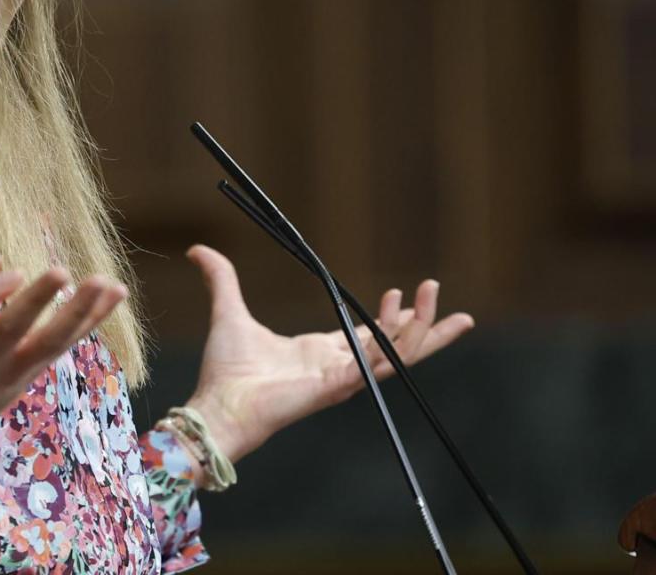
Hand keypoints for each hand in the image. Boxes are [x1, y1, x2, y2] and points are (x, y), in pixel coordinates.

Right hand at [0, 253, 127, 508]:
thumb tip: (16, 275)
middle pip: (12, 334)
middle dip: (36, 302)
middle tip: (60, 271)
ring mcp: (11, 374)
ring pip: (49, 344)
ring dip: (78, 312)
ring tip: (104, 282)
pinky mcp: (32, 375)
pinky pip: (64, 345)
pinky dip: (92, 318)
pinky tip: (116, 292)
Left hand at [180, 244, 473, 467]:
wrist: (217, 406)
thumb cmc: (225, 371)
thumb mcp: (230, 311)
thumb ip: (222, 278)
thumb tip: (199, 249)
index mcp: (324, 352)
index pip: (375, 334)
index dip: (398, 316)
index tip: (413, 292)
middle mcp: (340, 366)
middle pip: (399, 347)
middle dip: (429, 328)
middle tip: (457, 310)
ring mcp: (341, 378)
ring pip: (395, 354)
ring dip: (418, 328)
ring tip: (432, 298)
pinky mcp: (335, 387)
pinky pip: (372, 363)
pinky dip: (388, 340)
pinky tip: (400, 314)